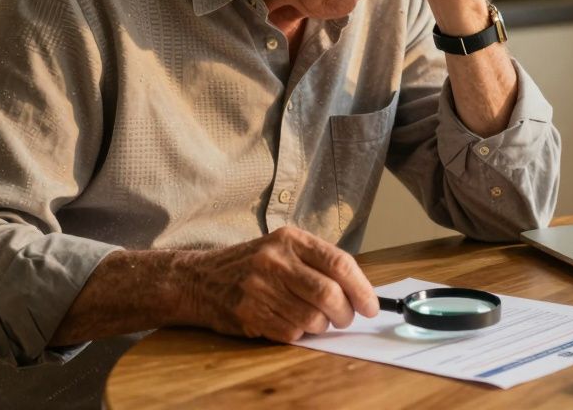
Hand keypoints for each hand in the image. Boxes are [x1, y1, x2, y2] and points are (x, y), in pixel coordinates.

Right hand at [183, 226, 378, 341]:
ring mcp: (259, 286)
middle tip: (345, 318)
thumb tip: (360, 291)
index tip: (371, 306)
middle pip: (328, 294)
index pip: (339, 263)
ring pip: (312, 317)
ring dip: (322, 326)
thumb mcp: (283, 248)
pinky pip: (291, 331)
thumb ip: (319, 263)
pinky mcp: (248, 312)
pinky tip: (290, 321)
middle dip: (345, 313)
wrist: (200, 278)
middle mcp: (275, 260)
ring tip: (316, 320)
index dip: (362, 289)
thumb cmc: (252, 264)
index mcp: (291, 239)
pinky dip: (299, 332)